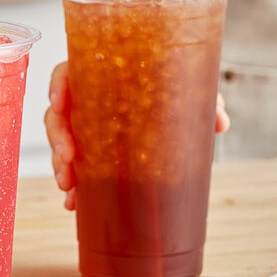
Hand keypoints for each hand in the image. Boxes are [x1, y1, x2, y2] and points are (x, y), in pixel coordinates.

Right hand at [44, 61, 230, 210]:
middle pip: (57, 113)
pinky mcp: (86, 152)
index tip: (59, 104)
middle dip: (57, 136)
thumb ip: (204, 100)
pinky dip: (73, 186)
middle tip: (67, 157)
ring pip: (59, 142)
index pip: (67, 73)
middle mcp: (85, 101)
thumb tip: (219, 122)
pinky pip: (71, 166)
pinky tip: (75, 203)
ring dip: (60, 164)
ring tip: (69, 186)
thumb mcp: (185, 92)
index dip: (57, 86)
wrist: (169, 113)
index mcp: (98, 77)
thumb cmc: (168, 92)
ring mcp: (83, 128)